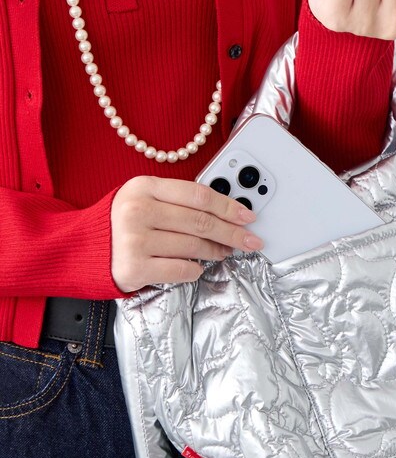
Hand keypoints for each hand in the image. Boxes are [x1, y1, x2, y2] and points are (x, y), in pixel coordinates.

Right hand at [110, 176, 262, 291]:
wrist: (83, 249)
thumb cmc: (122, 224)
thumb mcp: (145, 199)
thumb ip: (179, 200)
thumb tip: (226, 214)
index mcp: (144, 187)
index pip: (198, 195)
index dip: (228, 206)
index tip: (248, 216)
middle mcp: (138, 211)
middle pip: (201, 222)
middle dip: (232, 233)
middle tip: (251, 240)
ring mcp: (135, 240)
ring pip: (194, 246)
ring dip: (216, 252)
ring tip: (224, 253)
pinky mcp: (134, 268)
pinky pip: (181, 269)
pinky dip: (195, 269)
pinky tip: (197, 267)